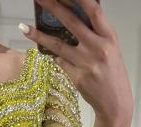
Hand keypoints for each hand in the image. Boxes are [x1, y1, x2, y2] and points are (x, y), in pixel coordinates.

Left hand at [23, 0, 132, 126]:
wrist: (115, 103)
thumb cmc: (113, 73)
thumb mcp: (111, 48)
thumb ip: (96, 33)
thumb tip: (74, 17)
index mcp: (109, 36)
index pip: (94, 10)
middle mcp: (98, 48)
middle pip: (71, 22)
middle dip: (53, 7)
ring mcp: (86, 63)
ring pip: (57, 45)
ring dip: (39, 35)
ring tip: (25, 27)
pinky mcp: (77, 77)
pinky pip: (60, 62)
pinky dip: (54, 55)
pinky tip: (47, 51)